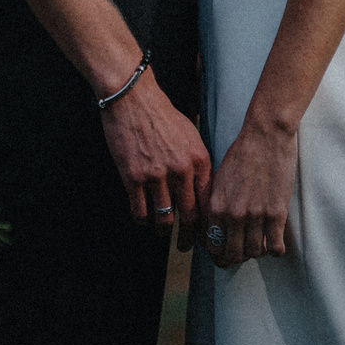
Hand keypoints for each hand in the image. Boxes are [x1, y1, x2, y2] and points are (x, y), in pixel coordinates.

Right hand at [99, 72, 211, 249]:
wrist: (133, 98)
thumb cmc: (163, 114)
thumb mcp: (191, 136)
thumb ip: (198, 163)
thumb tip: (203, 190)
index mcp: (199, 160)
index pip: (210, 203)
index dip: (210, 225)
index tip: (209, 237)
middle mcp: (181, 170)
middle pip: (190, 216)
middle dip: (190, 237)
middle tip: (187, 246)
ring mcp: (157, 175)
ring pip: (165, 218)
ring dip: (163, 230)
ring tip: (162, 232)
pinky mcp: (134, 177)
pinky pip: (140, 211)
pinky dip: (142, 219)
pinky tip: (142, 218)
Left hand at [200, 118, 297, 267]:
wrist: (265, 136)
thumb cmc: (242, 154)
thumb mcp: (219, 179)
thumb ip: (216, 205)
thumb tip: (215, 227)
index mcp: (216, 206)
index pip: (213, 246)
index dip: (219, 253)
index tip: (226, 253)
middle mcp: (234, 215)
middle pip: (233, 255)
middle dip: (237, 259)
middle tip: (243, 255)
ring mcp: (256, 216)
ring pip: (255, 253)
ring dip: (257, 253)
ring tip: (260, 244)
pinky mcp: (277, 213)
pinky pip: (275, 247)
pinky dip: (275, 250)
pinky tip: (275, 243)